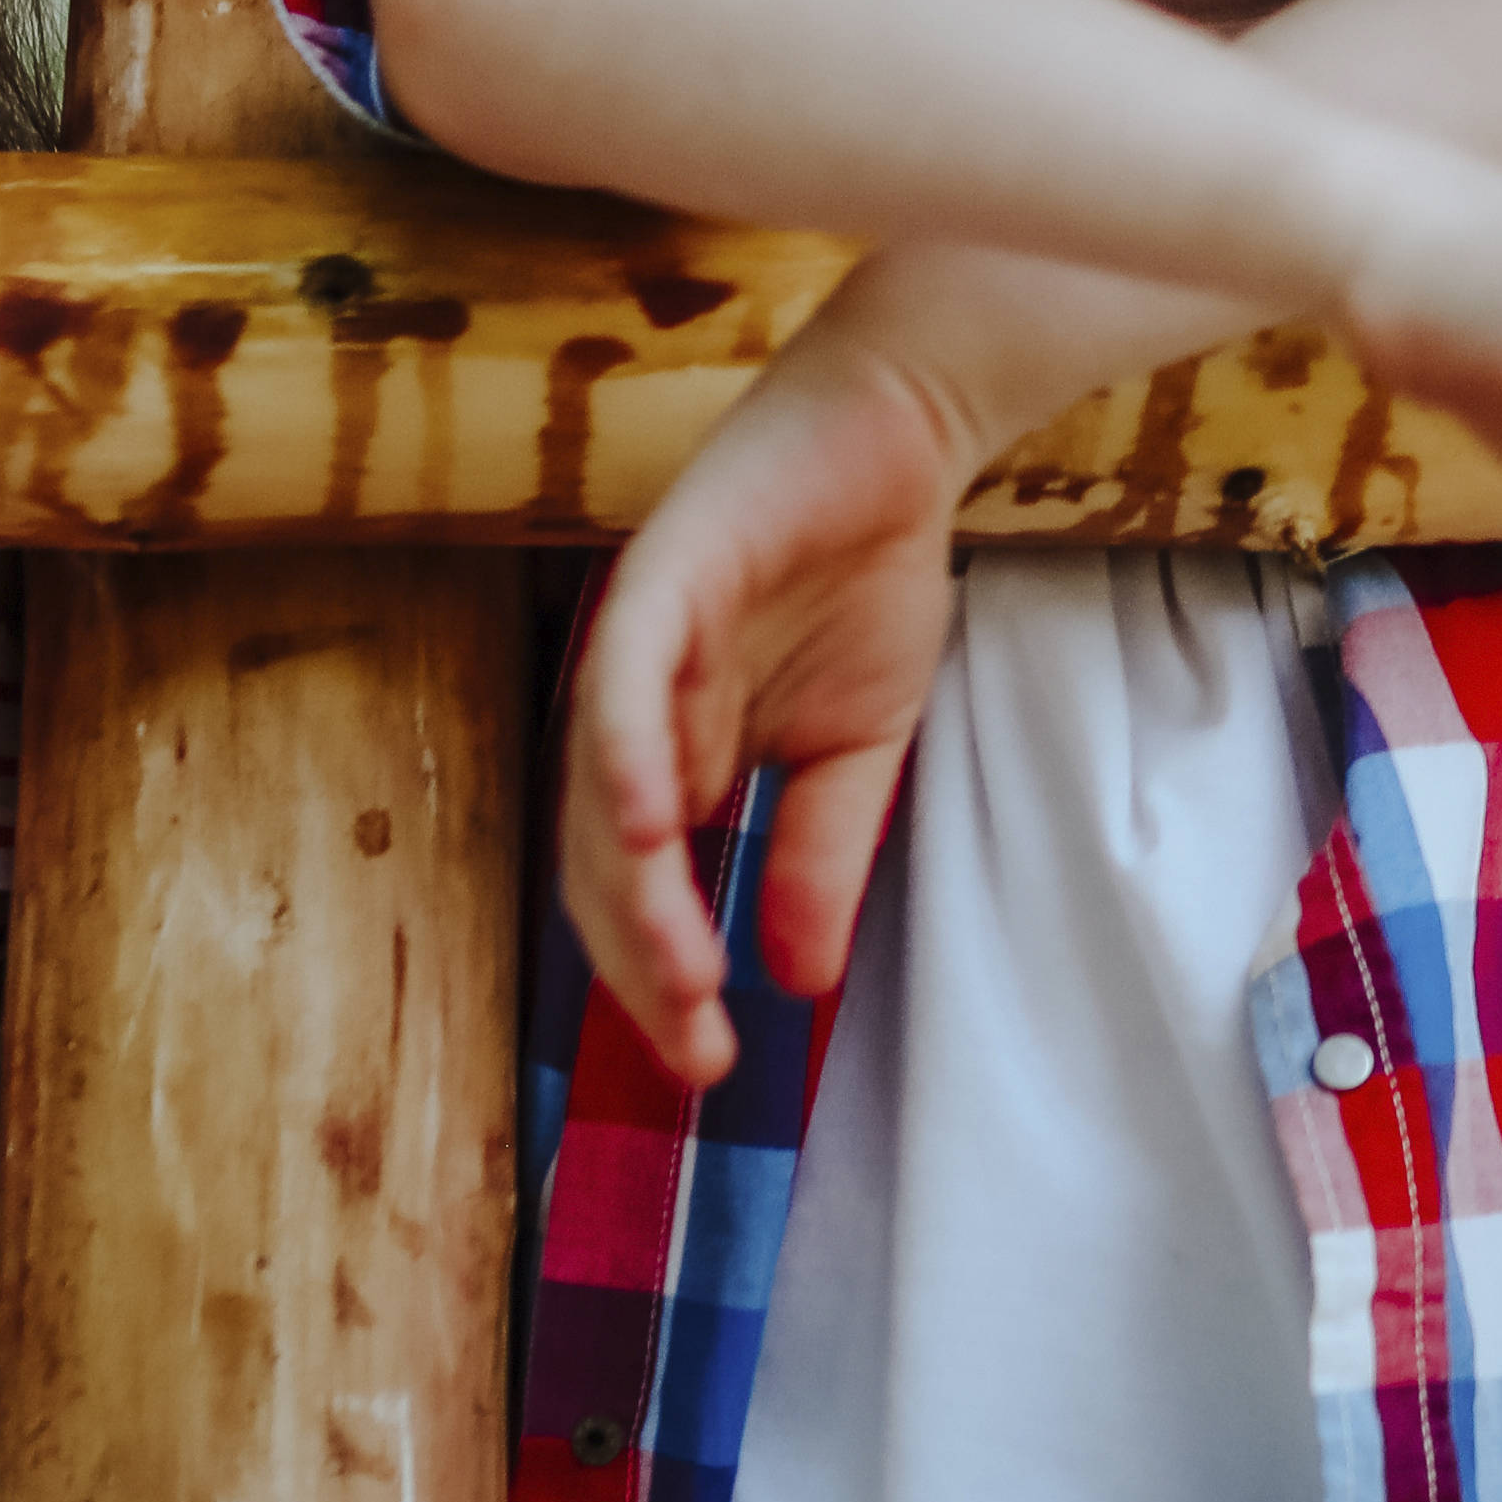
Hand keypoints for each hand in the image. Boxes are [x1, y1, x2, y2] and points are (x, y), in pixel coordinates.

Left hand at [557, 317, 981, 1086]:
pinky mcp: (653, 586)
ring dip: (635, 893)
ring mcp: (632, 653)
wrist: (899, 437)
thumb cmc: (865, 574)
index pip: (637, 894)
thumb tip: (801, 982)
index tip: (708, 1064)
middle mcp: (629, 716)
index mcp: (670, 756)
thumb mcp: (858, 747)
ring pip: (603, 795)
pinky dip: (630, 760)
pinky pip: (621, 688)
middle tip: (695, 1046)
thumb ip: (818, 854)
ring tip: (681, 977)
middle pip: (603, 867)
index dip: (662, 981)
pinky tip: (659, 830)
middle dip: (645, 966)